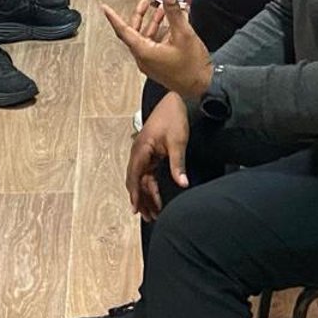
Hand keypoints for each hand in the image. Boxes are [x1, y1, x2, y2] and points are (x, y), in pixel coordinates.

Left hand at [102, 0, 213, 99]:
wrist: (202, 87)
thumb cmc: (192, 66)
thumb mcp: (184, 35)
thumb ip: (174, 13)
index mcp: (144, 51)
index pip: (123, 31)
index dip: (114, 17)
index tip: (105, 8)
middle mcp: (144, 58)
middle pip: (134, 32)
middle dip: (140, 15)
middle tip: (146, 2)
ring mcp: (150, 63)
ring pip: (144, 38)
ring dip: (152, 23)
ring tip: (162, 10)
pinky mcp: (158, 65)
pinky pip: (151, 45)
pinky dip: (157, 33)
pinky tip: (170, 25)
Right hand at [125, 95, 190, 220]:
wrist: (175, 100)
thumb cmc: (174, 118)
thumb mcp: (177, 143)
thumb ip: (177, 164)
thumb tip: (182, 183)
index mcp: (141, 150)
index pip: (134, 177)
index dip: (135, 194)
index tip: (136, 209)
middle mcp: (139, 152)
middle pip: (136, 181)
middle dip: (141, 199)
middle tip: (148, 217)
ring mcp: (144, 152)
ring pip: (142, 178)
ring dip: (146, 194)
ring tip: (153, 211)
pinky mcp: (151, 152)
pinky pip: (148, 173)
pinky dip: (151, 185)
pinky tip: (155, 195)